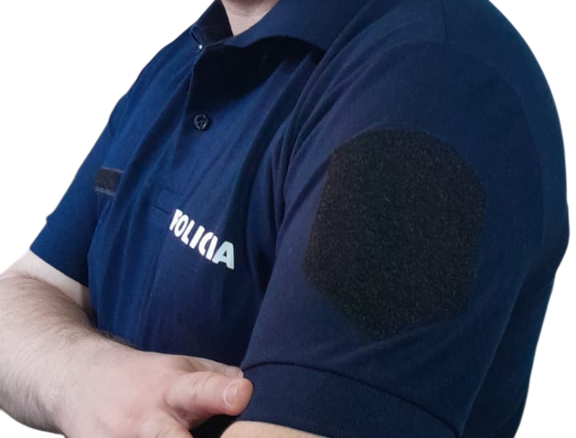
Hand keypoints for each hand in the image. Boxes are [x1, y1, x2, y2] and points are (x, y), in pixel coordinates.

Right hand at [55, 346, 252, 437]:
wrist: (80, 382)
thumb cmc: (144, 377)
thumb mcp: (183, 366)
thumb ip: (219, 379)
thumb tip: (258, 393)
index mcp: (173, 390)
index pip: (201, 389)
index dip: (222, 393)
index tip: (242, 395)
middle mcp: (146, 421)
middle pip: (167, 437)